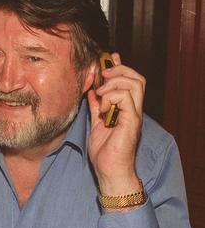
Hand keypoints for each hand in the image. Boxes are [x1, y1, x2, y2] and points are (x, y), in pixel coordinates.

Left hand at [87, 52, 144, 195]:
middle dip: (119, 71)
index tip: (108, 58)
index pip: (131, 80)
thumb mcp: (96, 123)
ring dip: (113, 85)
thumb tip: (91, 91)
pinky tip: (102, 109)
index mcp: (127, 108)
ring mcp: (134, 115)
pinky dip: (111, 98)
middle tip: (102, 76)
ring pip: (134, 85)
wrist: (109, 170)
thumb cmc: (104, 151)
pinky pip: (126, 100)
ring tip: (100, 94)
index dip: (120, 66)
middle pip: (137, 78)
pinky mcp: (131, 122)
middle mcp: (134, 110)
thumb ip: (96, 107)